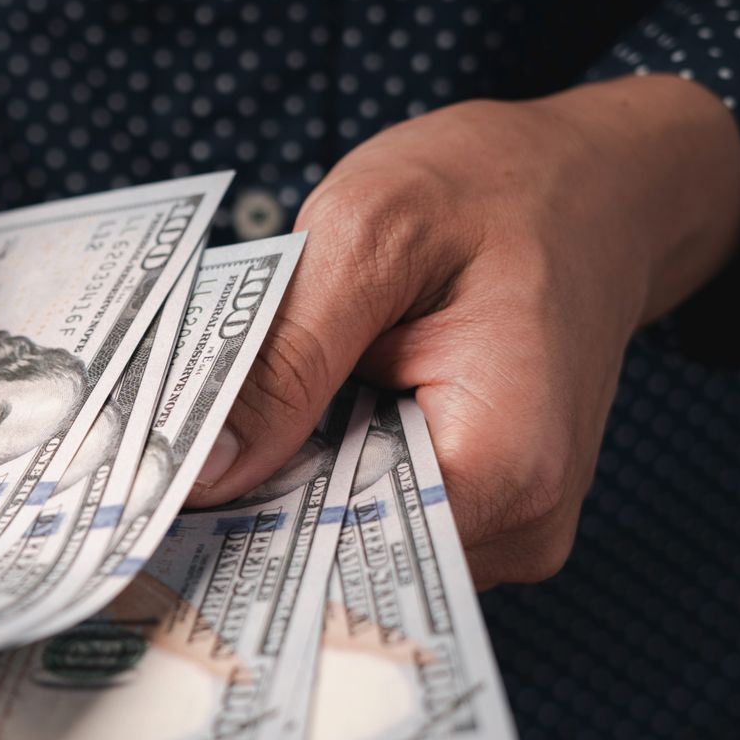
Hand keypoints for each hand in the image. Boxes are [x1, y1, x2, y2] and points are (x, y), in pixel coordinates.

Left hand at [188, 75, 739, 586]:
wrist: (592, 183)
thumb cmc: (494, 191)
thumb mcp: (370, 237)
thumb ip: (286, 357)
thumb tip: (199, 471)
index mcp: (506, 468)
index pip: (342, 553)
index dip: (237, 532)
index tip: (147, 508)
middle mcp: (516, 523)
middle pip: (338, 556)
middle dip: (246, 506)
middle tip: (159, 458)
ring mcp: (498, 522)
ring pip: (342, 535)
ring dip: (278, 482)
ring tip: (236, 414)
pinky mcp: (470, 504)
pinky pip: (365, 507)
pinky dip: (314, 467)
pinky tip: (286, 417)